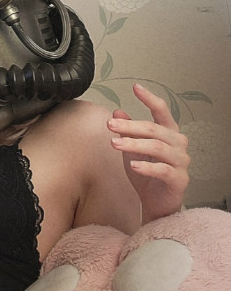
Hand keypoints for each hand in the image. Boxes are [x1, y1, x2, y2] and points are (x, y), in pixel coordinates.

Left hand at [107, 83, 189, 223]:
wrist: (155, 203)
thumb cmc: (146, 175)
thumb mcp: (133, 150)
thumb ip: (128, 131)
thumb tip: (116, 112)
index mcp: (168, 133)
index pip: (161, 111)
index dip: (149, 99)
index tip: (136, 87)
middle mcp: (178, 144)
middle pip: (154, 129)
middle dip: (130, 126)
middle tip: (110, 125)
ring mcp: (181, 162)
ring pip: (157, 148)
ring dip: (134, 144)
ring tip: (115, 144)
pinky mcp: (179, 180)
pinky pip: (163, 170)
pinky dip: (147, 167)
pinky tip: (133, 165)